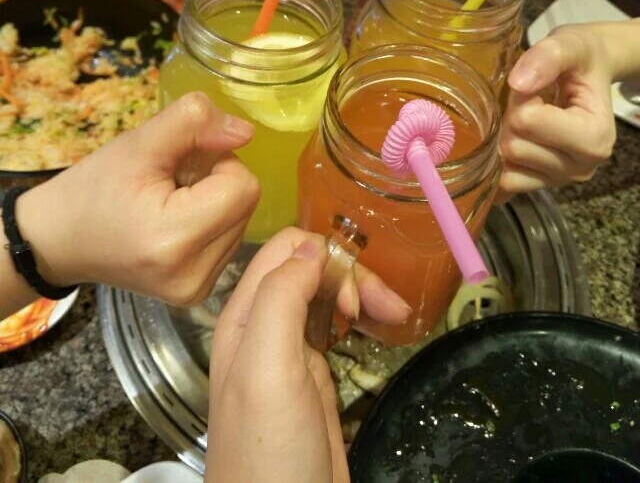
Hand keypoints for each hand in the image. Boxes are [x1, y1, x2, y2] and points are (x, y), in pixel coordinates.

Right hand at [17, 92, 259, 304]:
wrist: (59, 240)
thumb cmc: (95, 188)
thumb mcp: (139, 142)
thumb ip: (194, 123)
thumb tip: (246, 131)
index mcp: (174, 239)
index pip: (244, 186)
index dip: (217, 162)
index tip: (180, 164)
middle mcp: (193, 275)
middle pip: (246, 203)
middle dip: (216, 181)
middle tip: (170, 182)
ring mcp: (197, 289)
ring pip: (242, 220)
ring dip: (215, 201)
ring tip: (168, 203)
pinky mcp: (198, 292)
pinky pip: (230, 240)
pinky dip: (210, 221)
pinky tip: (174, 221)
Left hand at [206, 227, 411, 482]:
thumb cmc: (269, 451)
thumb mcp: (267, 369)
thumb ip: (280, 299)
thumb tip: (312, 245)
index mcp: (246, 316)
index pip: (286, 251)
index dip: (326, 258)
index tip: (355, 295)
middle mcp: (265, 325)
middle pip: (312, 269)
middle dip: (353, 277)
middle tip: (388, 309)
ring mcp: (290, 350)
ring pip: (328, 295)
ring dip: (363, 295)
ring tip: (395, 317)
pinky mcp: (314, 374)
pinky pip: (337, 326)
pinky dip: (361, 318)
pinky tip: (381, 326)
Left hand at [498, 25, 616, 194]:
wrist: (591, 72)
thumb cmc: (581, 59)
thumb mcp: (568, 45)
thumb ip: (547, 58)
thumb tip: (519, 84)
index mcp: (594, 137)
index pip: (527, 121)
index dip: (520, 98)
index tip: (535, 85)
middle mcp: (582, 168)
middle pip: (514, 147)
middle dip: (511, 119)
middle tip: (529, 101)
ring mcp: (560, 181)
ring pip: (506, 167)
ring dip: (505, 138)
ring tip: (526, 118)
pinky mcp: (541, 186)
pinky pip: (504, 186)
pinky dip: (498, 164)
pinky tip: (509, 139)